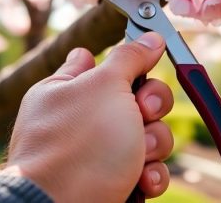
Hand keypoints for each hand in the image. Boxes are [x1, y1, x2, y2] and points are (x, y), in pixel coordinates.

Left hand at [4, 32, 174, 201]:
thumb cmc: (77, 147)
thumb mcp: (105, 86)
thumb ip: (130, 57)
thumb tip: (150, 37)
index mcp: (67, 88)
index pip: (99, 62)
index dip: (127, 61)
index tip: (143, 65)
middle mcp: (81, 120)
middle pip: (137, 98)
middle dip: (151, 107)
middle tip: (142, 113)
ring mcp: (98, 154)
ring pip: (148, 136)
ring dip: (154, 145)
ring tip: (139, 158)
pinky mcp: (115, 183)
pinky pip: (147, 170)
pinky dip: (150, 175)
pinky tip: (142, 181)